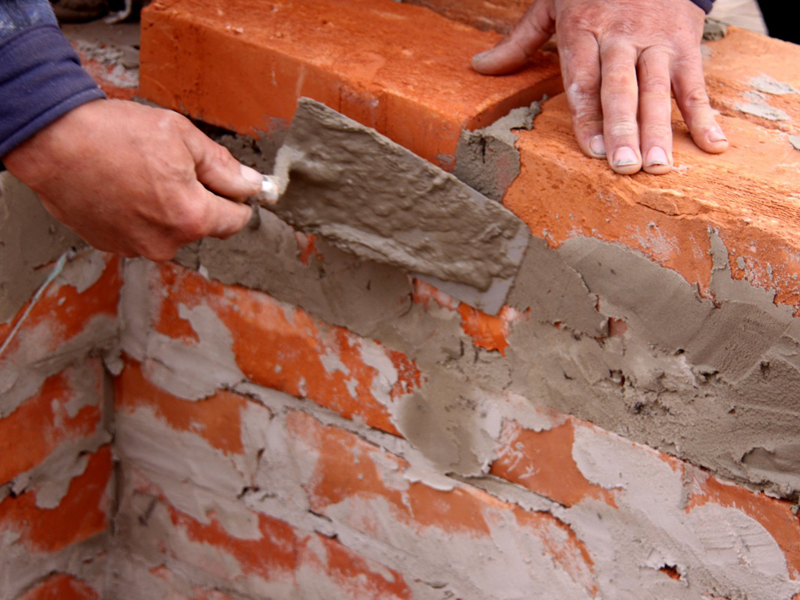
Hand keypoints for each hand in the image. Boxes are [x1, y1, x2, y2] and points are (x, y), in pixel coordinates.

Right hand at [3, 99, 259, 259]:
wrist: (52, 141)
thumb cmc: (112, 135)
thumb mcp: (182, 137)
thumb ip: (223, 167)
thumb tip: (250, 185)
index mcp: (191, 217)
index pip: (236, 220)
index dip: (236, 198)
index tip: (231, 185)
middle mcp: (166, 242)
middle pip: (202, 225)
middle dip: (198, 200)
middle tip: (173, 166)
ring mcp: (136, 247)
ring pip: (170, 229)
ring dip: (166, 208)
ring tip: (142, 175)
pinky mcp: (112, 245)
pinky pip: (142, 231)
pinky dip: (140, 213)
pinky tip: (124, 187)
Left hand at [472, 0, 728, 174]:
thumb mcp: (551, 5)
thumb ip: (519, 41)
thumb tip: (479, 67)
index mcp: (583, 29)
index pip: (584, 79)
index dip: (588, 116)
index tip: (592, 151)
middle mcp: (621, 36)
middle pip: (622, 87)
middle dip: (623, 128)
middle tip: (625, 166)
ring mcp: (655, 40)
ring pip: (658, 88)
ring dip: (660, 129)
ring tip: (658, 166)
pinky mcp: (684, 43)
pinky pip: (695, 83)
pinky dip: (705, 115)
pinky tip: (714, 145)